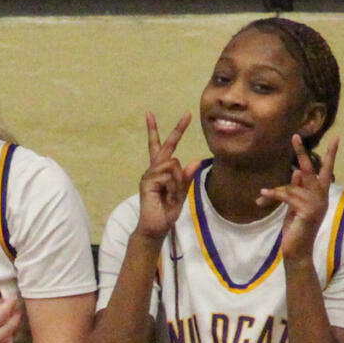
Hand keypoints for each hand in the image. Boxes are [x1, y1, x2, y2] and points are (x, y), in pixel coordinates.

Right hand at [134, 111, 192, 240]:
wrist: (155, 227)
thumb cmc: (166, 212)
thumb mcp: (181, 194)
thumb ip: (186, 178)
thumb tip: (196, 161)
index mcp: (161, 170)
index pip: (165, 147)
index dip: (174, 132)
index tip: (183, 117)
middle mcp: (154, 169)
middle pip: (166, 146)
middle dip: (178, 130)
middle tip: (187, 115)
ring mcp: (149, 174)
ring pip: (173, 164)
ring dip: (177, 181)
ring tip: (171, 195)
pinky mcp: (147, 182)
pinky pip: (167, 175)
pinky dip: (172, 186)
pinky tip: (166, 195)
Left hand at [263, 133, 338, 259]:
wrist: (297, 252)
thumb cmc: (296, 230)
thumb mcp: (295, 207)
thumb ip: (297, 191)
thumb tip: (296, 174)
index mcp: (321, 195)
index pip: (327, 170)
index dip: (331, 155)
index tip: (337, 138)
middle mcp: (322, 197)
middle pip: (310, 170)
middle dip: (301, 153)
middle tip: (294, 136)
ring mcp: (316, 205)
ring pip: (293, 186)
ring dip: (276, 191)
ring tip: (263, 196)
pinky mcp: (307, 212)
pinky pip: (287, 196)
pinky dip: (273, 195)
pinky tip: (262, 196)